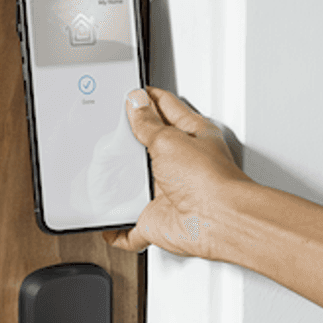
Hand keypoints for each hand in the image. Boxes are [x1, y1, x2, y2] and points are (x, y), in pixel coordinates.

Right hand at [103, 86, 250, 258]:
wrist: (220, 222)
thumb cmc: (208, 179)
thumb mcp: (169, 139)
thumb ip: (148, 123)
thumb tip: (136, 102)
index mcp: (192, 135)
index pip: (165, 107)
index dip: (146, 97)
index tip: (128, 92)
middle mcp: (181, 164)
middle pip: (151, 145)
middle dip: (131, 138)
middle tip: (109, 126)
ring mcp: (169, 194)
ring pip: (139, 186)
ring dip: (123, 182)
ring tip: (102, 168)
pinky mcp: (157, 221)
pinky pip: (131, 229)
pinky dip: (118, 230)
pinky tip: (109, 225)